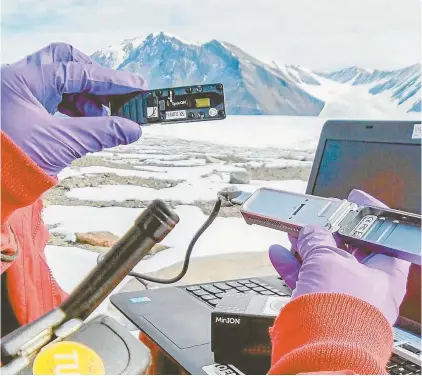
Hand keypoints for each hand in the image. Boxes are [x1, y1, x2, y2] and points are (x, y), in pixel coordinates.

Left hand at [1, 43, 146, 175]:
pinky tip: (86, 121)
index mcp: (24, 80)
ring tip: (101, 116)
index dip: (111, 80)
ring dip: (85, 95)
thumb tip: (132, 129)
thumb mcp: (61, 144)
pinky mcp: (24, 106)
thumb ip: (100, 133)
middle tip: (114, 95)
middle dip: (94, 78)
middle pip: (66, 62)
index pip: (77, 71)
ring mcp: (21, 92)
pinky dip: (74, 106)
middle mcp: (20, 79)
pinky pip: (55, 96)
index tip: (136, 87)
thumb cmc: (9, 162)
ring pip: (61, 79)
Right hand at [269, 189, 409, 324]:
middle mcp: (366, 286)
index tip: (356, 200)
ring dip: (306, 246)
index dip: (368, 216)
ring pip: (324, 264)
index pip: (381, 236)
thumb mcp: (328, 259)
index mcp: (385, 273)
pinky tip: (279, 253)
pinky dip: (292, 265)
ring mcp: (341, 296)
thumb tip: (311, 232)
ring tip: (292, 231)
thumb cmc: (341, 312)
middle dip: (329, 231)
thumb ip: (318, 239)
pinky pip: (306, 279)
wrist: (319, 350)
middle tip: (316, 216)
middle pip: (348, 249)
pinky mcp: (320, 306)